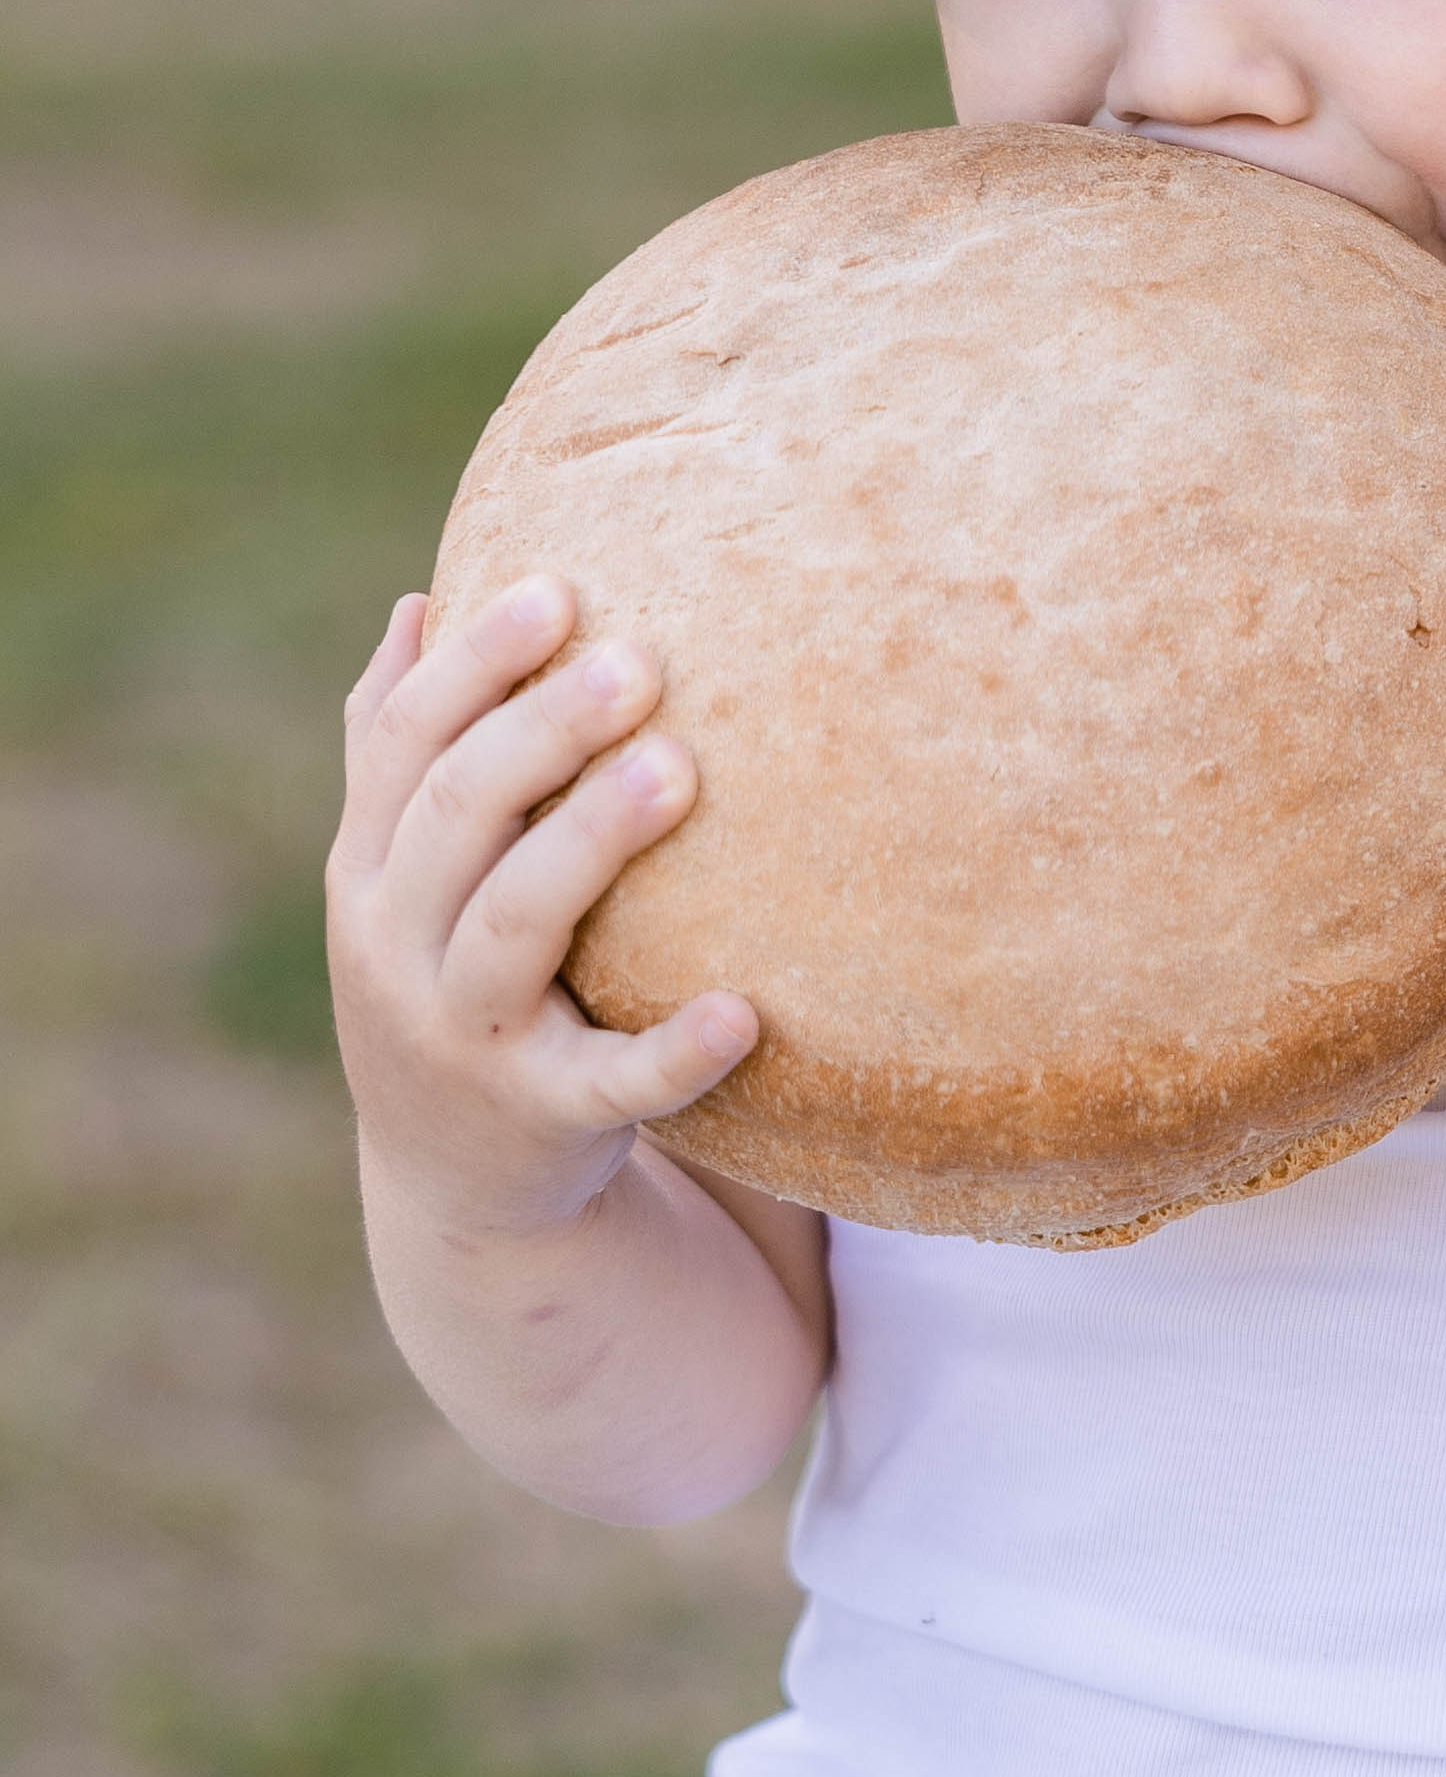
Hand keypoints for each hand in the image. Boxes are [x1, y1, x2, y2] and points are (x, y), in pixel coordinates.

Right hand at [327, 575, 757, 1242]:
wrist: (455, 1187)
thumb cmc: (450, 981)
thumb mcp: (401, 877)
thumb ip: (397, 750)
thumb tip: (419, 603)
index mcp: (370, 868)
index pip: (405, 742)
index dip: (474, 664)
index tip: (558, 589)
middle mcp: (397, 946)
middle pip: (459, 816)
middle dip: (542, 730)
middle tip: (639, 660)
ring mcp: (462, 1036)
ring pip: (515, 925)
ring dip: (592, 842)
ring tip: (680, 768)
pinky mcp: (542, 1119)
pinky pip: (611, 1082)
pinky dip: (674, 1051)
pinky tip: (744, 1014)